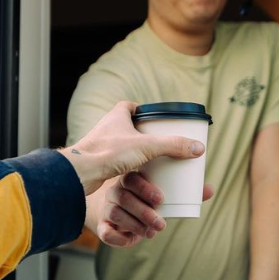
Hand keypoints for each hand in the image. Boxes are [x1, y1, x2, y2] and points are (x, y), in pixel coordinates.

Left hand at [59, 101, 204, 194]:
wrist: (80, 173)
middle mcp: (107, 127)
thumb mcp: (147, 147)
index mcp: (117, 115)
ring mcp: (101, 144)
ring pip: (122, 143)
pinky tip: (138, 173)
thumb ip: (173, 146)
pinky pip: (117, 159)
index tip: (156, 119)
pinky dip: (128, 163)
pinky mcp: (99, 161)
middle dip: (143, 133)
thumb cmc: (108, 153)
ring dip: (135, 149)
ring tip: (152, 159)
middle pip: (129, 125)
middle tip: (159, 141)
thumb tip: (198, 148)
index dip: (143, 110)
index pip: (131, 106)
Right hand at [97, 172, 214, 247]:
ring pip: (115, 213)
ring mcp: (107, 208)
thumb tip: (211, 189)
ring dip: (135, 225)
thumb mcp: (163, 195)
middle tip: (161, 223)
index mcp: (130, 180)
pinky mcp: (103, 225)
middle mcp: (115, 192)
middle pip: (124, 197)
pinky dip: (118, 238)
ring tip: (153, 233)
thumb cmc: (146, 201)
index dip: (145, 188)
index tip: (161, 199)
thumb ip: (185, 192)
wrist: (120, 214)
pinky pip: (105, 232)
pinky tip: (131, 241)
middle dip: (143, 211)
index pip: (132, 178)